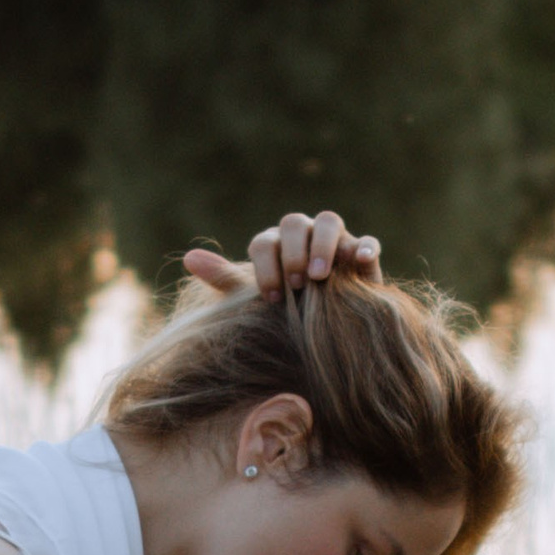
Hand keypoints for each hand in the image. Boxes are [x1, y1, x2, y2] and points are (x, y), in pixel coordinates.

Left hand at [183, 210, 381, 303]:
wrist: (323, 332)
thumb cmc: (283, 312)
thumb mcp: (252, 300)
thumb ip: (224, 279)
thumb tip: (188, 259)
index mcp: (273, 244)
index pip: (264, 242)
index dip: (265, 266)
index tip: (270, 297)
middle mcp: (301, 235)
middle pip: (294, 223)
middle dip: (293, 252)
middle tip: (296, 284)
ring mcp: (333, 241)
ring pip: (329, 222)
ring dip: (323, 245)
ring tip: (320, 277)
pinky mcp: (361, 254)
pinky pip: (366, 241)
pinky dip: (365, 247)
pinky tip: (361, 262)